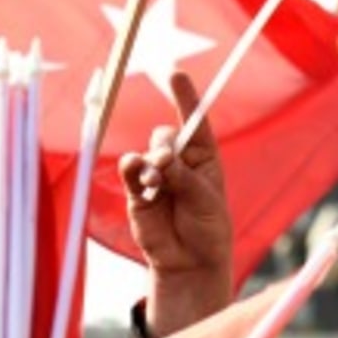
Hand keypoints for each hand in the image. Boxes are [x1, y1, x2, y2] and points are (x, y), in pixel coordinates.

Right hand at [121, 71, 233, 337]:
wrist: (190, 263)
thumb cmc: (208, 230)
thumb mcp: (205, 201)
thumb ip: (183, 177)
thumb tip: (159, 158)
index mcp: (204, 159)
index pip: (194, 123)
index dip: (185, 98)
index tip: (175, 74)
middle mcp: (179, 162)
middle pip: (164, 135)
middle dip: (166, 146)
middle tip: (169, 165)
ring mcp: (156, 176)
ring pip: (147, 152)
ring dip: (151, 162)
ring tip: (157, 179)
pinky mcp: (137, 192)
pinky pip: (130, 170)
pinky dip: (132, 168)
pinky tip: (137, 171)